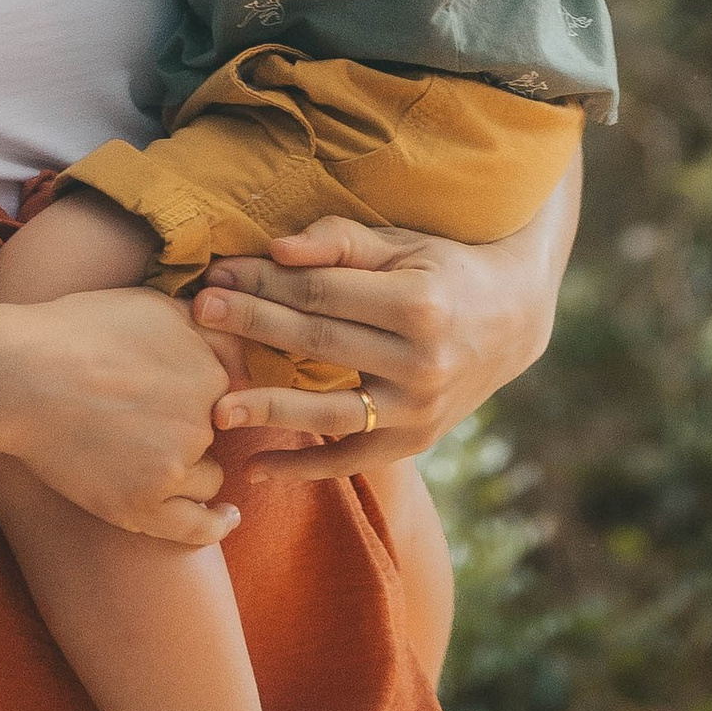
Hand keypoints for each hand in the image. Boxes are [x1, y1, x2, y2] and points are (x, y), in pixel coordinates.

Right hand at [0, 288, 240, 545]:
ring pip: (208, 476)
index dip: (200, 390)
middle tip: (140, 415)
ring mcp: (174, 465)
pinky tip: (227, 517)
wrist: (18, 376)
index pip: (232, 391)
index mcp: (210, 370)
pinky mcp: (143, 504)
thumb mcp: (153, 305)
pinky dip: (215, 524)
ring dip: (189, 469)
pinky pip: (198, 526)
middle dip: (192, 426)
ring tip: (141, 451)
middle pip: (219, 433)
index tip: (174, 391)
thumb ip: (206, 324)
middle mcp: (202, 419)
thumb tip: (238, 341)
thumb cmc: (76, 333)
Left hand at [194, 184, 573, 480]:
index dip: (264, 282)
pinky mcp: (416, 442)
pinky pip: (352, 459)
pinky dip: (305, 469)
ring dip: (270, 409)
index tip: (216, 275)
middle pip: (319, 343)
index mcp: (419, 303)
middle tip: (199, 316)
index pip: (322, 292)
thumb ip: (340, 242)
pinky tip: (257, 468)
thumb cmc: (443, 270)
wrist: (512, 321)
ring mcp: (421, 409)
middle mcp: (424, 361)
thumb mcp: (402, 243)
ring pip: (331, 412)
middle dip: (253, 326)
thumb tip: (277, 249)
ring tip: (217, 408)